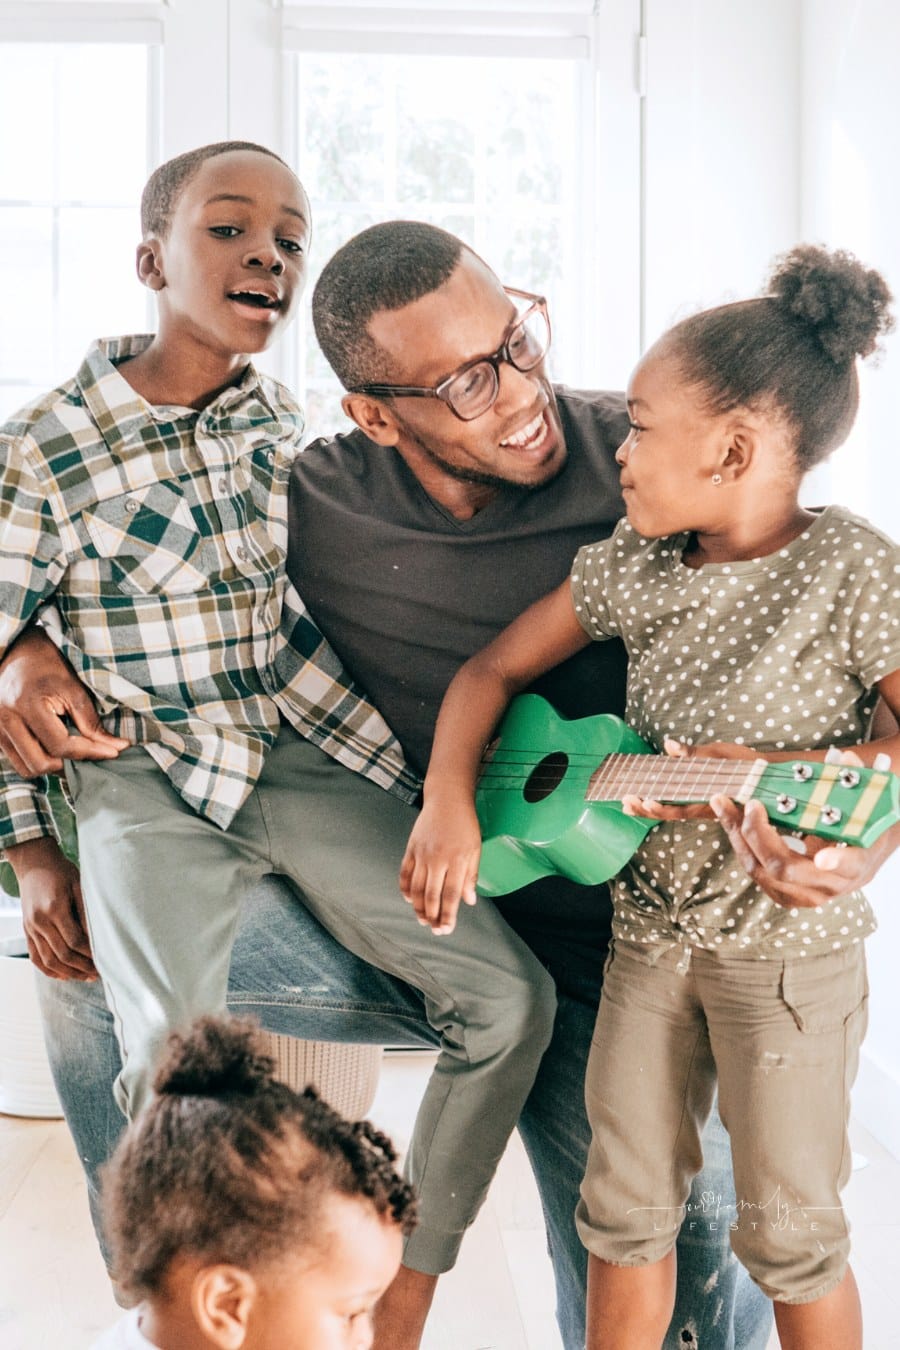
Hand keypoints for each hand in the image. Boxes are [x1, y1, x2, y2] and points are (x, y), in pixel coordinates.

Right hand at [0, 628, 127, 775]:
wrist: (15, 650)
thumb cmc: (46, 664)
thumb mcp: (73, 686)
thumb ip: (91, 721)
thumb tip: (116, 748)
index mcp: (26, 705)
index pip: (61, 745)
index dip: (91, 752)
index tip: (113, 753)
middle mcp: (6, 719)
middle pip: (42, 764)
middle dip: (71, 764)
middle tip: (93, 755)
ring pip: (27, 768)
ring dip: (54, 767)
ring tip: (74, 754)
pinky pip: (17, 762)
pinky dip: (39, 762)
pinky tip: (56, 751)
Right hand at [6, 836, 96, 978]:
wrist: (34, 863)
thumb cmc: (61, 872)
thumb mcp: (79, 885)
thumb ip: (86, 911)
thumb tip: (99, 936)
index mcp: (54, 908)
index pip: (75, 940)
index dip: (90, 953)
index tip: (105, 959)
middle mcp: (39, 921)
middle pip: (62, 954)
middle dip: (82, 967)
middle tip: (100, 973)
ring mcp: (30, 927)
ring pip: (48, 960)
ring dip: (68, 972)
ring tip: (86, 977)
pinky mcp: (26, 930)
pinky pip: (35, 956)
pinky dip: (49, 970)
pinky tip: (64, 975)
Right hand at [399, 800, 481, 934]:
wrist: (447, 799)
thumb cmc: (465, 824)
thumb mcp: (475, 849)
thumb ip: (471, 876)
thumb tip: (469, 901)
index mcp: (457, 859)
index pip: (451, 894)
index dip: (448, 915)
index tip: (446, 929)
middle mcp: (437, 858)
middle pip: (432, 895)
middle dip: (432, 916)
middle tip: (434, 930)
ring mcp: (421, 854)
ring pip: (417, 887)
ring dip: (418, 907)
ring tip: (422, 920)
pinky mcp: (411, 848)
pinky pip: (405, 873)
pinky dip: (406, 888)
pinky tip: (409, 899)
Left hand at [621, 736, 756, 821]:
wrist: (769, 779)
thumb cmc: (746, 767)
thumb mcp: (720, 755)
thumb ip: (693, 754)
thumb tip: (669, 745)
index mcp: (707, 799)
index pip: (678, 807)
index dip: (659, 807)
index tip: (642, 801)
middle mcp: (703, 807)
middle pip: (670, 813)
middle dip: (646, 809)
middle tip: (625, 802)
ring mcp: (703, 806)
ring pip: (673, 811)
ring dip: (650, 808)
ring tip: (629, 803)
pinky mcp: (704, 803)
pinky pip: (680, 806)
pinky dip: (663, 803)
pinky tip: (648, 797)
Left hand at [710, 794, 899, 909]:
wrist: (860, 854)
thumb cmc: (861, 826)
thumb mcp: (865, 804)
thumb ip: (855, 781)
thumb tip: (844, 760)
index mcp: (857, 862)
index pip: (848, 865)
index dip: (835, 861)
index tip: (822, 856)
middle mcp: (830, 884)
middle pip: (787, 869)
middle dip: (760, 835)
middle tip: (750, 803)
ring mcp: (805, 893)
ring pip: (762, 872)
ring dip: (739, 836)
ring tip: (724, 803)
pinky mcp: (785, 893)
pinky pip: (755, 871)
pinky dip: (739, 842)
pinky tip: (730, 816)